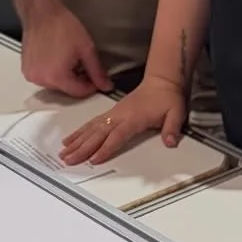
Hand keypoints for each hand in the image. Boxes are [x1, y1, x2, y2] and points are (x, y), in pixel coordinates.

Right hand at [20, 0, 109, 97]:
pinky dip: (53, 72)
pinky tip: (58, 58)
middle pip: (66, 89)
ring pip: (54, 85)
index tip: (96, 79)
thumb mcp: (86, 48)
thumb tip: (105, 85)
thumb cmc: (61, 26)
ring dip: (65, 77)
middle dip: (78, 81)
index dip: (91, 86)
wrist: (41, 13)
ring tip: (70, 59)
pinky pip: (44, 77)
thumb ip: (97, 70)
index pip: (79, 92)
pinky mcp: (26, 69)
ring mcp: (31, 75)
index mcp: (56, 77)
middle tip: (84, 65)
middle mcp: (41, 80)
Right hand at [59, 76, 187, 166]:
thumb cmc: (168, 97)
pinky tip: (71, 139)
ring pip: (92, 128)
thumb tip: (171, 142)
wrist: (163, 81)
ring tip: (63, 153)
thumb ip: (173, 128)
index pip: (117, 135)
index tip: (94, 160)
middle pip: (98, 133)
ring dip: (77, 141)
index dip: (106, 148)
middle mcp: (120, 115)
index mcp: (134, 117)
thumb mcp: (177, 112)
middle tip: (69, 160)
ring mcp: (114, 113)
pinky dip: (80, 132)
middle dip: (83, 148)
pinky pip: (92, 123)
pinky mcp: (111, 112)